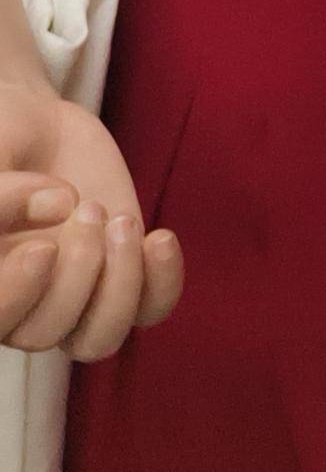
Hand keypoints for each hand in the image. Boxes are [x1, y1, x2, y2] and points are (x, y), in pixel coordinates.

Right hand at [0, 84, 177, 355]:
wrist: (39, 131)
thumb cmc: (5, 141)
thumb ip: (3, 193)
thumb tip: (57, 209)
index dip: (18, 295)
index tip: (43, 245)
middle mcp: (18, 306)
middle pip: (42, 334)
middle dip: (76, 273)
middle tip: (86, 207)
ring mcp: (70, 299)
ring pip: (97, 340)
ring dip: (119, 285)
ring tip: (122, 221)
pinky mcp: (119, 281)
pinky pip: (148, 313)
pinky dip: (163, 283)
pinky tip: (160, 237)